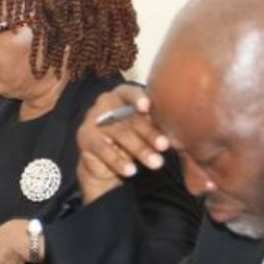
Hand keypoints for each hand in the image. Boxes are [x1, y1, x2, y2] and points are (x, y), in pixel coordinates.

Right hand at [76, 83, 168, 203]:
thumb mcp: (143, 128)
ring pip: (119, 134)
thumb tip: (178, 136)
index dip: (138, 98)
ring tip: (155, 163)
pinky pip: (103, 150)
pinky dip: (118, 162)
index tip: (147, 107)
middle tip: (164, 146)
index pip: (129, 92)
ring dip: (139, 150)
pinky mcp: (85, 139)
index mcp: (121, 95)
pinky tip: (131, 171)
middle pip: (129, 118)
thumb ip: (154, 125)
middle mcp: (105, 104)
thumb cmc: (130, 137)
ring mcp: (92, 120)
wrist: (104, 160)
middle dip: (149, 133)